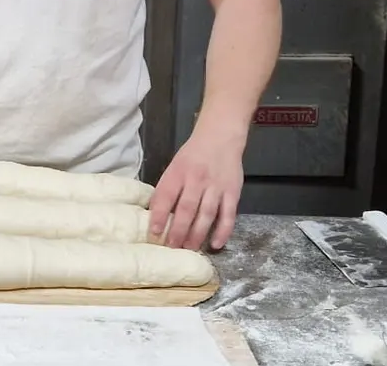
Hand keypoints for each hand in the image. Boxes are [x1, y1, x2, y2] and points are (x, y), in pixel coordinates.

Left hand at [148, 129, 245, 250]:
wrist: (220, 138)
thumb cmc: (193, 156)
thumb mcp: (175, 167)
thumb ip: (167, 189)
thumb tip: (154, 215)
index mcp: (178, 172)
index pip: (166, 196)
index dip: (159, 215)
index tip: (154, 233)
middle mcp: (197, 180)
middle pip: (187, 209)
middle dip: (178, 231)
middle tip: (172, 248)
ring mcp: (216, 187)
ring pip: (206, 214)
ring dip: (197, 234)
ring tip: (189, 249)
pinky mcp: (233, 192)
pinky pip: (228, 215)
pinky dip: (223, 231)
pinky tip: (216, 244)